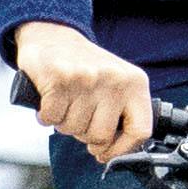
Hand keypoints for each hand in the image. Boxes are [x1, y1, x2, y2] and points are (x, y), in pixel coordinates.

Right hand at [14, 22, 152, 164]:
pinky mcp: (60, 78)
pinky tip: (50, 100)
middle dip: (84, 134)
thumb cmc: (85, 66)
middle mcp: (115, 80)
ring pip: (74, 129)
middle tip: (78, 116)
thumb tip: (113, 153)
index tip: (106, 153)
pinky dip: (46, 115)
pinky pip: (52, 118)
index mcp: (136, 84)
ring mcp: (88, 78)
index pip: (141, 131)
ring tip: (65, 103)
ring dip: (64, 123)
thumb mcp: (117, 84)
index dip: (122, 150)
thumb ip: (122, 115)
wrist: (53, 35)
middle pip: (101, 136)